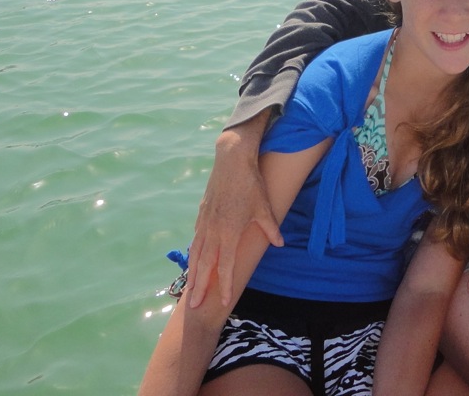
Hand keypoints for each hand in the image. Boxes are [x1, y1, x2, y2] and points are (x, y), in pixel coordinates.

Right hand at [186, 120, 281, 308]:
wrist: (232, 162)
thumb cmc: (251, 184)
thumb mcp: (264, 207)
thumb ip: (270, 228)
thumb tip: (279, 243)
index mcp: (229, 233)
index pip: (224, 266)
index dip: (223, 285)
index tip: (221, 301)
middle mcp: (213, 231)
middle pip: (204, 265)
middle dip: (200, 287)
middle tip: (193, 306)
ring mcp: (205, 223)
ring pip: (196, 253)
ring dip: (193, 272)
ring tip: (189, 288)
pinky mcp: (201, 214)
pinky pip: (196, 238)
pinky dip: (194, 252)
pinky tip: (194, 259)